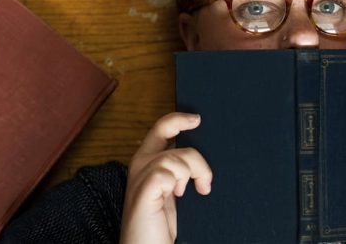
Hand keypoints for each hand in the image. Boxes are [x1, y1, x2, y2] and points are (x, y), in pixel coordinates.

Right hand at [120, 112, 212, 243]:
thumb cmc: (159, 226)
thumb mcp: (172, 193)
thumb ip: (179, 173)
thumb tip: (204, 157)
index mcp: (146, 162)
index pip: (160, 129)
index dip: (178, 119)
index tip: (198, 119)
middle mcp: (141, 164)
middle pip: (165, 130)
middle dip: (188, 142)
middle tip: (205, 163)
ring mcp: (141, 176)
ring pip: (176, 155)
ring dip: (194, 172)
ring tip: (196, 191)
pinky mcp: (144, 190)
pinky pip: (168, 172)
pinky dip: (179, 181)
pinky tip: (179, 196)